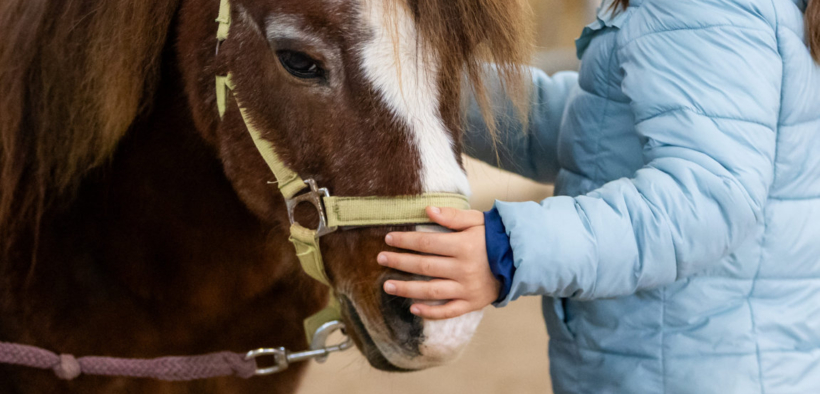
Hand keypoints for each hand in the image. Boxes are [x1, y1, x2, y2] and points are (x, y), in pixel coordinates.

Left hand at [378, 206, 500, 319]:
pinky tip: (413, 308)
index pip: (426, 243)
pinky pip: (448, 311)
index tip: (388, 239)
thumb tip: (428, 211)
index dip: (405, 241)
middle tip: (381, 259)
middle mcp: (463, 269)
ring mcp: (467, 288)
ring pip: (431, 291)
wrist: (521, 260)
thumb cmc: (495, 237)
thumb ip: (453, 216)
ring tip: (387, 286)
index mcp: (463, 246)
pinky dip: (430, 312)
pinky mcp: (472, 303)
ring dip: (406, 289)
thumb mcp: (477, 221)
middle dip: (399, 262)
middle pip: (424, 266)